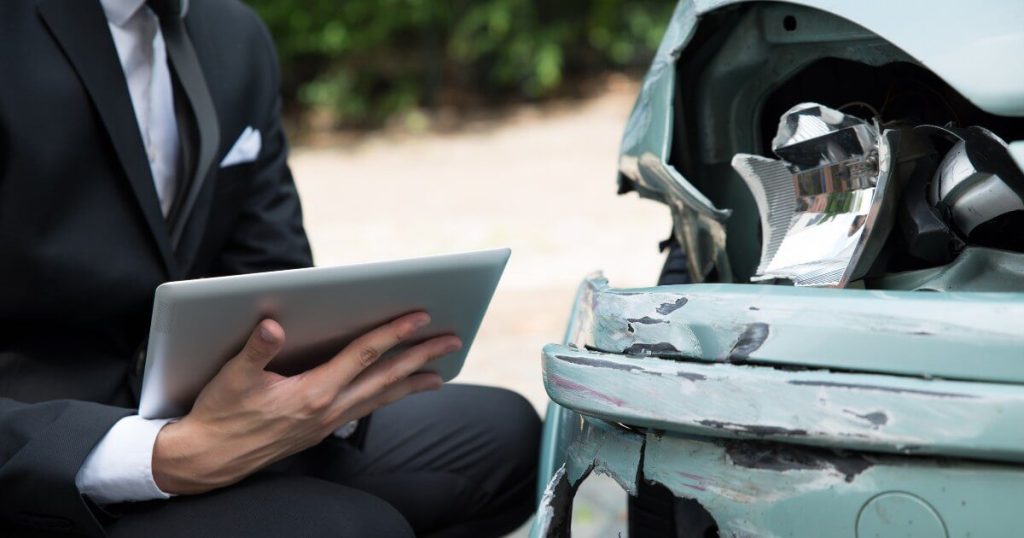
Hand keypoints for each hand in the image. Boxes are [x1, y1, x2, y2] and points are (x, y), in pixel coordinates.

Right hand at [151, 312, 459, 494]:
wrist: (208, 461)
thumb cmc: (219, 415)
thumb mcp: (231, 379)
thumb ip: (255, 350)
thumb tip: (273, 325)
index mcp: (312, 392)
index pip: (363, 355)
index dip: (393, 333)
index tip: (420, 317)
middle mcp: (328, 409)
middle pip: (386, 377)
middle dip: (421, 357)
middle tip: (452, 340)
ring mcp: (328, 422)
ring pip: (381, 397)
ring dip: (412, 381)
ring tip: (439, 371)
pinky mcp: (322, 429)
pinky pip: (366, 409)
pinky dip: (388, 397)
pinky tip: (396, 391)